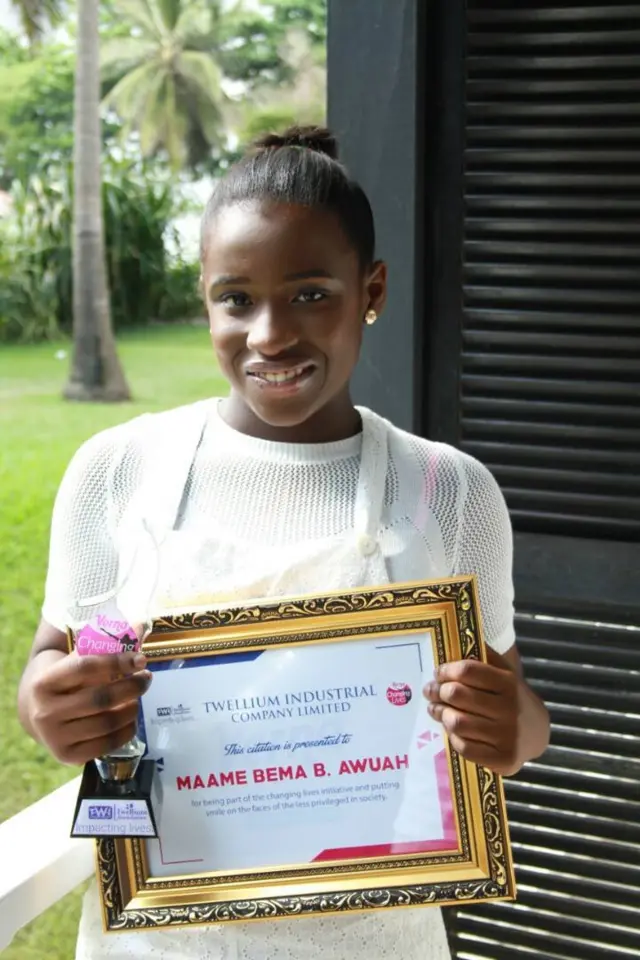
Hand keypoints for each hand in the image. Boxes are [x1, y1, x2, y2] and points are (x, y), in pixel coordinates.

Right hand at [27, 651, 151, 765]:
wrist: (37, 712)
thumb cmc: (64, 679)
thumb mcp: (73, 660)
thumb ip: (103, 645)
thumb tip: (139, 626)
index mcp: (44, 683)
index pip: (86, 667)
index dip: (117, 661)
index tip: (140, 658)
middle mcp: (45, 712)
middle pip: (100, 698)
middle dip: (131, 686)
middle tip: (146, 678)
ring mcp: (54, 737)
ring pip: (106, 722)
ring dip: (132, 708)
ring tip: (138, 697)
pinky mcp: (67, 756)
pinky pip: (106, 744)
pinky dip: (126, 730)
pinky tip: (131, 718)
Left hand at [423, 647, 520, 775]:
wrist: (537, 732)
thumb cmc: (511, 698)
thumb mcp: (505, 673)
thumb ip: (485, 657)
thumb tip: (459, 638)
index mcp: (509, 683)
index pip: (468, 670)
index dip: (446, 670)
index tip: (438, 673)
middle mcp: (510, 709)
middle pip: (457, 695)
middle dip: (437, 691)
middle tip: (430, 691)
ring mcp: (507, 736)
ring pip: (457, 722)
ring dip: (440, 713)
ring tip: (435, 709)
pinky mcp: (502, 759)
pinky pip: (464, 747)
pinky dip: (452, 737)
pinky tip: (451, 729)